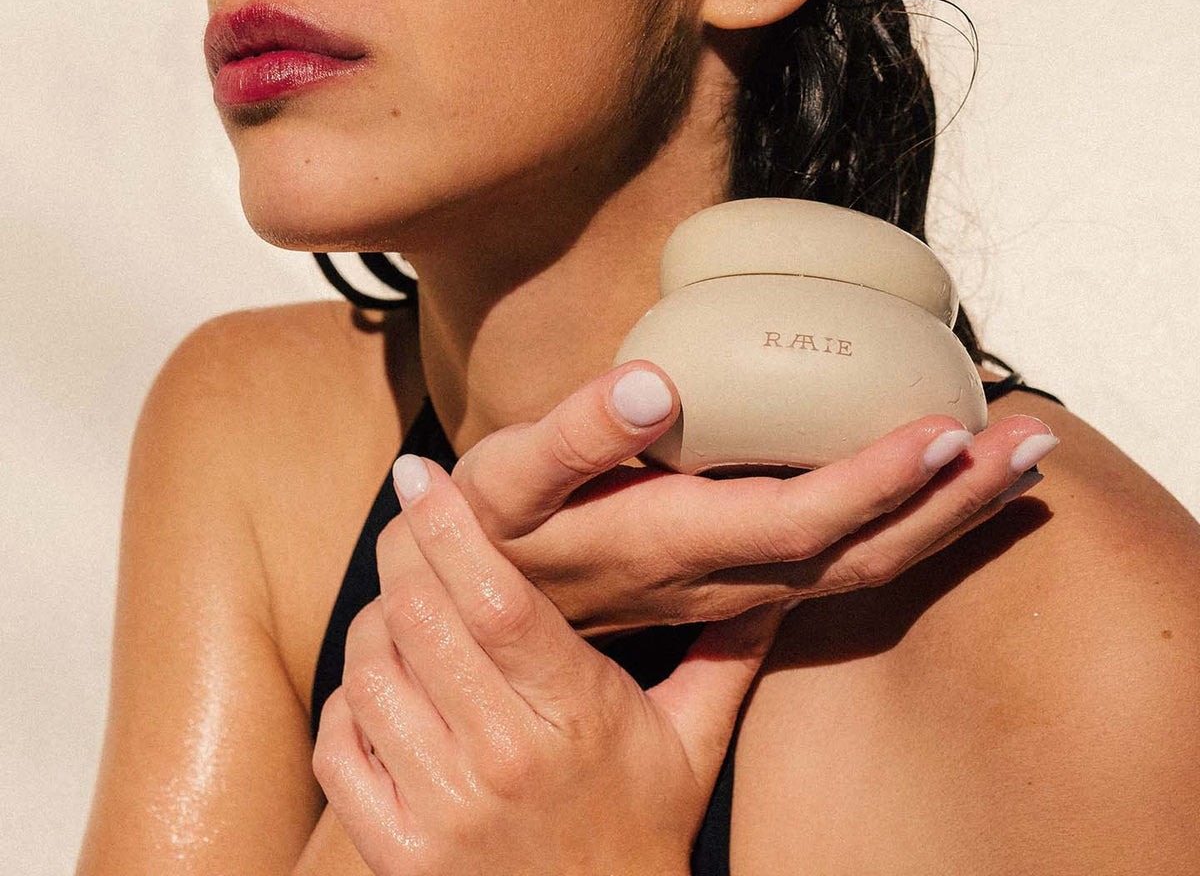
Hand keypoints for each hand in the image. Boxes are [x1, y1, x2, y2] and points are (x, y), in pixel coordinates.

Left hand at [313, 451, 786, 875]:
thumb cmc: (645, 827)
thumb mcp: (692, 741)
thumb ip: (724, 652)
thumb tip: (775, 577)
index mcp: (575, 715)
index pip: (497, 599)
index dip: (452, 526)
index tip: (423, 470)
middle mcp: (504, 760)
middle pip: (422, 621)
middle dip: (403, 555)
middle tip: (405, 519)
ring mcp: (443, 813)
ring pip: (371, 676)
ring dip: (373, 626)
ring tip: (398, 601)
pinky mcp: (397, 856)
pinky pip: (340, 749)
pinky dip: (347, 703)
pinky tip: (378, 684)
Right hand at [448, 362, 1056, 638]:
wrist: (475, 617)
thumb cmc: (485, 530)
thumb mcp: (505, 481)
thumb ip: (576, 434)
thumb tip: (655, 388)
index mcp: (670, 544)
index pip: (799, 520)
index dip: (878, 481)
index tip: (948, 432)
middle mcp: (718, 580)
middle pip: (859, 555)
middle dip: (951, 504)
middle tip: (1032, 441)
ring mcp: (734, 594)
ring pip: (861, 570)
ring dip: (946, 522)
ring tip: (1014, 466)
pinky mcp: (736, 590)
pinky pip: (840, 570)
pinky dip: (904, 530)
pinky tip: (941, 496)